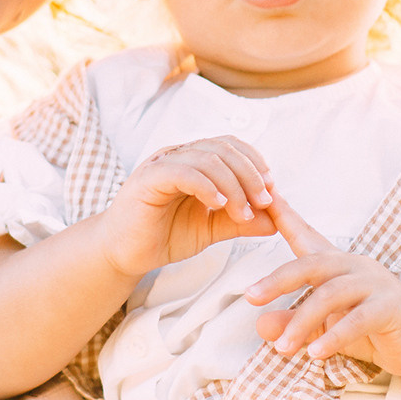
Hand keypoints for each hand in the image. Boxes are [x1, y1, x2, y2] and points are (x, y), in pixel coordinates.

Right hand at [99, 136, 278, 276]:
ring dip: (233, 185)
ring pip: (207, 158)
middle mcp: (179, 155)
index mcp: (194, 161)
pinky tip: (219, 205)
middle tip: (265, 202)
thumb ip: (240, 222)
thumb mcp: (210, 228)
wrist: (124, 253)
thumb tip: (276, 221)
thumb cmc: (163, 235)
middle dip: (250, 174)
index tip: (272, 191)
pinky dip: (206, 186)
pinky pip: (183, 172)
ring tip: (243, 212)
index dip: (255, 163)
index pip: (231, 146)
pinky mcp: (148, 179)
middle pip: (224, 148)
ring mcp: (162, 163)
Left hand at [246, 202, 400, 377]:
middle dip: (279, 279)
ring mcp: (375, 283)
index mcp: (336, 264)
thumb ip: (294, 324)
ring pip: (331, 295)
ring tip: (283, 348)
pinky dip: (334, 335)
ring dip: (303, 322)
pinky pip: (358, 319)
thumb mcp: (324, 328)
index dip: (284, 215)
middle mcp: (354, 266)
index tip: (263, 197)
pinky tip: (316, 353)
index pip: (305, 235)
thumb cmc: (370, 329)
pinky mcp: (392, 306)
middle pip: (312, 264)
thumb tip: (261, 325)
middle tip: (250, 296)